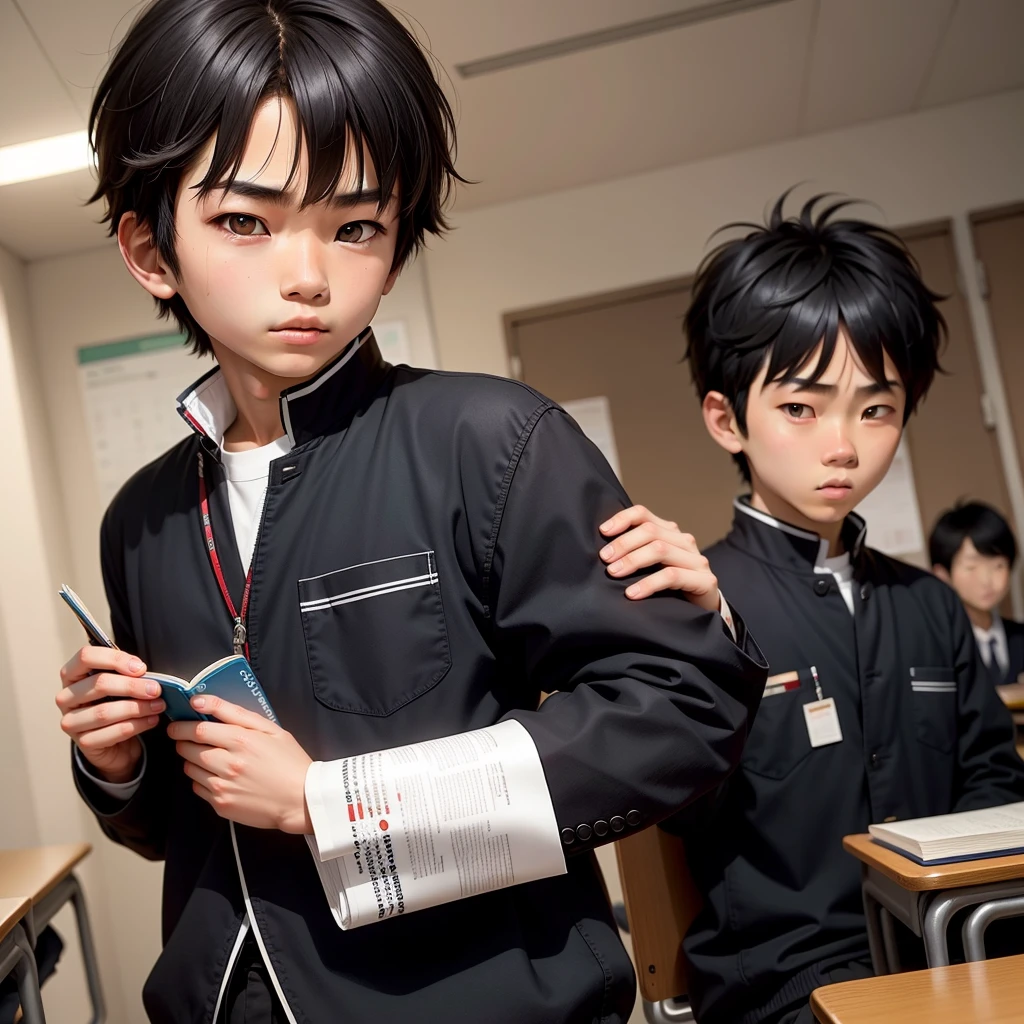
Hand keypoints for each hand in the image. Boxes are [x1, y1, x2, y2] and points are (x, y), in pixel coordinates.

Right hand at [57, 646, 164, 782]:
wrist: (117, 742)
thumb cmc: (117, 704)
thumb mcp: (120, 684)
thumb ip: (128, 674)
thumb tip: (145, 672)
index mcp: (73, 675)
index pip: (86, 657)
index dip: (115, 659)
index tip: (140, 668)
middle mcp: (66, 697)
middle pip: (98, 684)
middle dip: (132, 686)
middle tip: (155, 689)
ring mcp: (71, 721)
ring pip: (104, 711)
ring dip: (137, 707)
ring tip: (158, 705)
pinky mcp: (83, 742)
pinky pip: (111, 732)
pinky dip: (136, 725)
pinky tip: (151, 720)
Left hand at [167, 695, 312, 833]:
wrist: (301, 799)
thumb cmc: (289, 761)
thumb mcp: (270, 728)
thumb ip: (233, 712)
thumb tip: (200, 701)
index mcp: (241, 741)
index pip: (197, 729)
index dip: (181, 725)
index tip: (177, 724)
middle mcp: (229, 764)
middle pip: (187, 749)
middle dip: (184, 741)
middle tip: (192, 739)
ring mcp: (223, 787)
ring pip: (189, 768)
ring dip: (193, 760)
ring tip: (211, 757)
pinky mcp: (221, 805)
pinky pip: (197, 788)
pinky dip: (202, 779)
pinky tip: (220, 776)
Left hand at [599, 505, 720, 611]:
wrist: (702, 610)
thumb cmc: (670, 587)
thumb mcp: (650, 566)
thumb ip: (634, 553)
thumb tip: (602, 551)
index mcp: (670, 532)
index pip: (643, 515)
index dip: (622, 519)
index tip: (602, 532)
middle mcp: (684, 541)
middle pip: (650, 531)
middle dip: (623, 543)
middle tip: (605, 559)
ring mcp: (696, 560)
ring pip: (660, 550)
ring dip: (632, 560)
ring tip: (613, 573)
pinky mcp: (705, 580)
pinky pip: (671, 576)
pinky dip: (648, 583)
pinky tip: (632, 593)